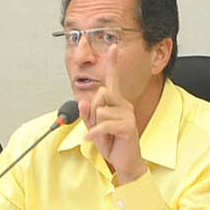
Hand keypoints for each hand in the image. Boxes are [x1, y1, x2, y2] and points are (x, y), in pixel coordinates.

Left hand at [83, 48, 145, 184]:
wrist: (125, 162)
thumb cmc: (113, 144)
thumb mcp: (95, 128)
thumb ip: (88, 114)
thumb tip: (83, 101)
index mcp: (117, 102)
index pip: (113, 80)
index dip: (112, 63)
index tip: (113, 47)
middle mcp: (124, 105)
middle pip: (100, 94)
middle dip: (92, 111)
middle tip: (96, 126)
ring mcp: (127, 115)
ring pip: (100, 111)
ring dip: (95, 125)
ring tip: (102, 135)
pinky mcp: (127, 127)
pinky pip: (103, 124)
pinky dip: (94, 133)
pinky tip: (90, 140)